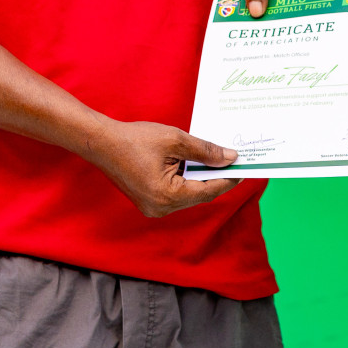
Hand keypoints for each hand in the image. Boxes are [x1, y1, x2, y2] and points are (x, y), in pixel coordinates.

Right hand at [85, 118, 241, 217]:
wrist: (102, 143)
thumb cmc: (135, 139)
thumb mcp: (175, 140)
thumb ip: (205, 151)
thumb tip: (230, 158)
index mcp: (168, 196)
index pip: (208, 190)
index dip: (228, 178)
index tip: (245, 168)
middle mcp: (161, 208)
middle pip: (199, 194)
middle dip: (216, 177)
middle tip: (234, 161)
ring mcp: (153, 208)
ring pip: (188, 194)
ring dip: (201, 178)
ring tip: (216, 159)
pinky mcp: (149, 202)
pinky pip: (176, 194)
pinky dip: (187, 180)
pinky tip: (194, 164)